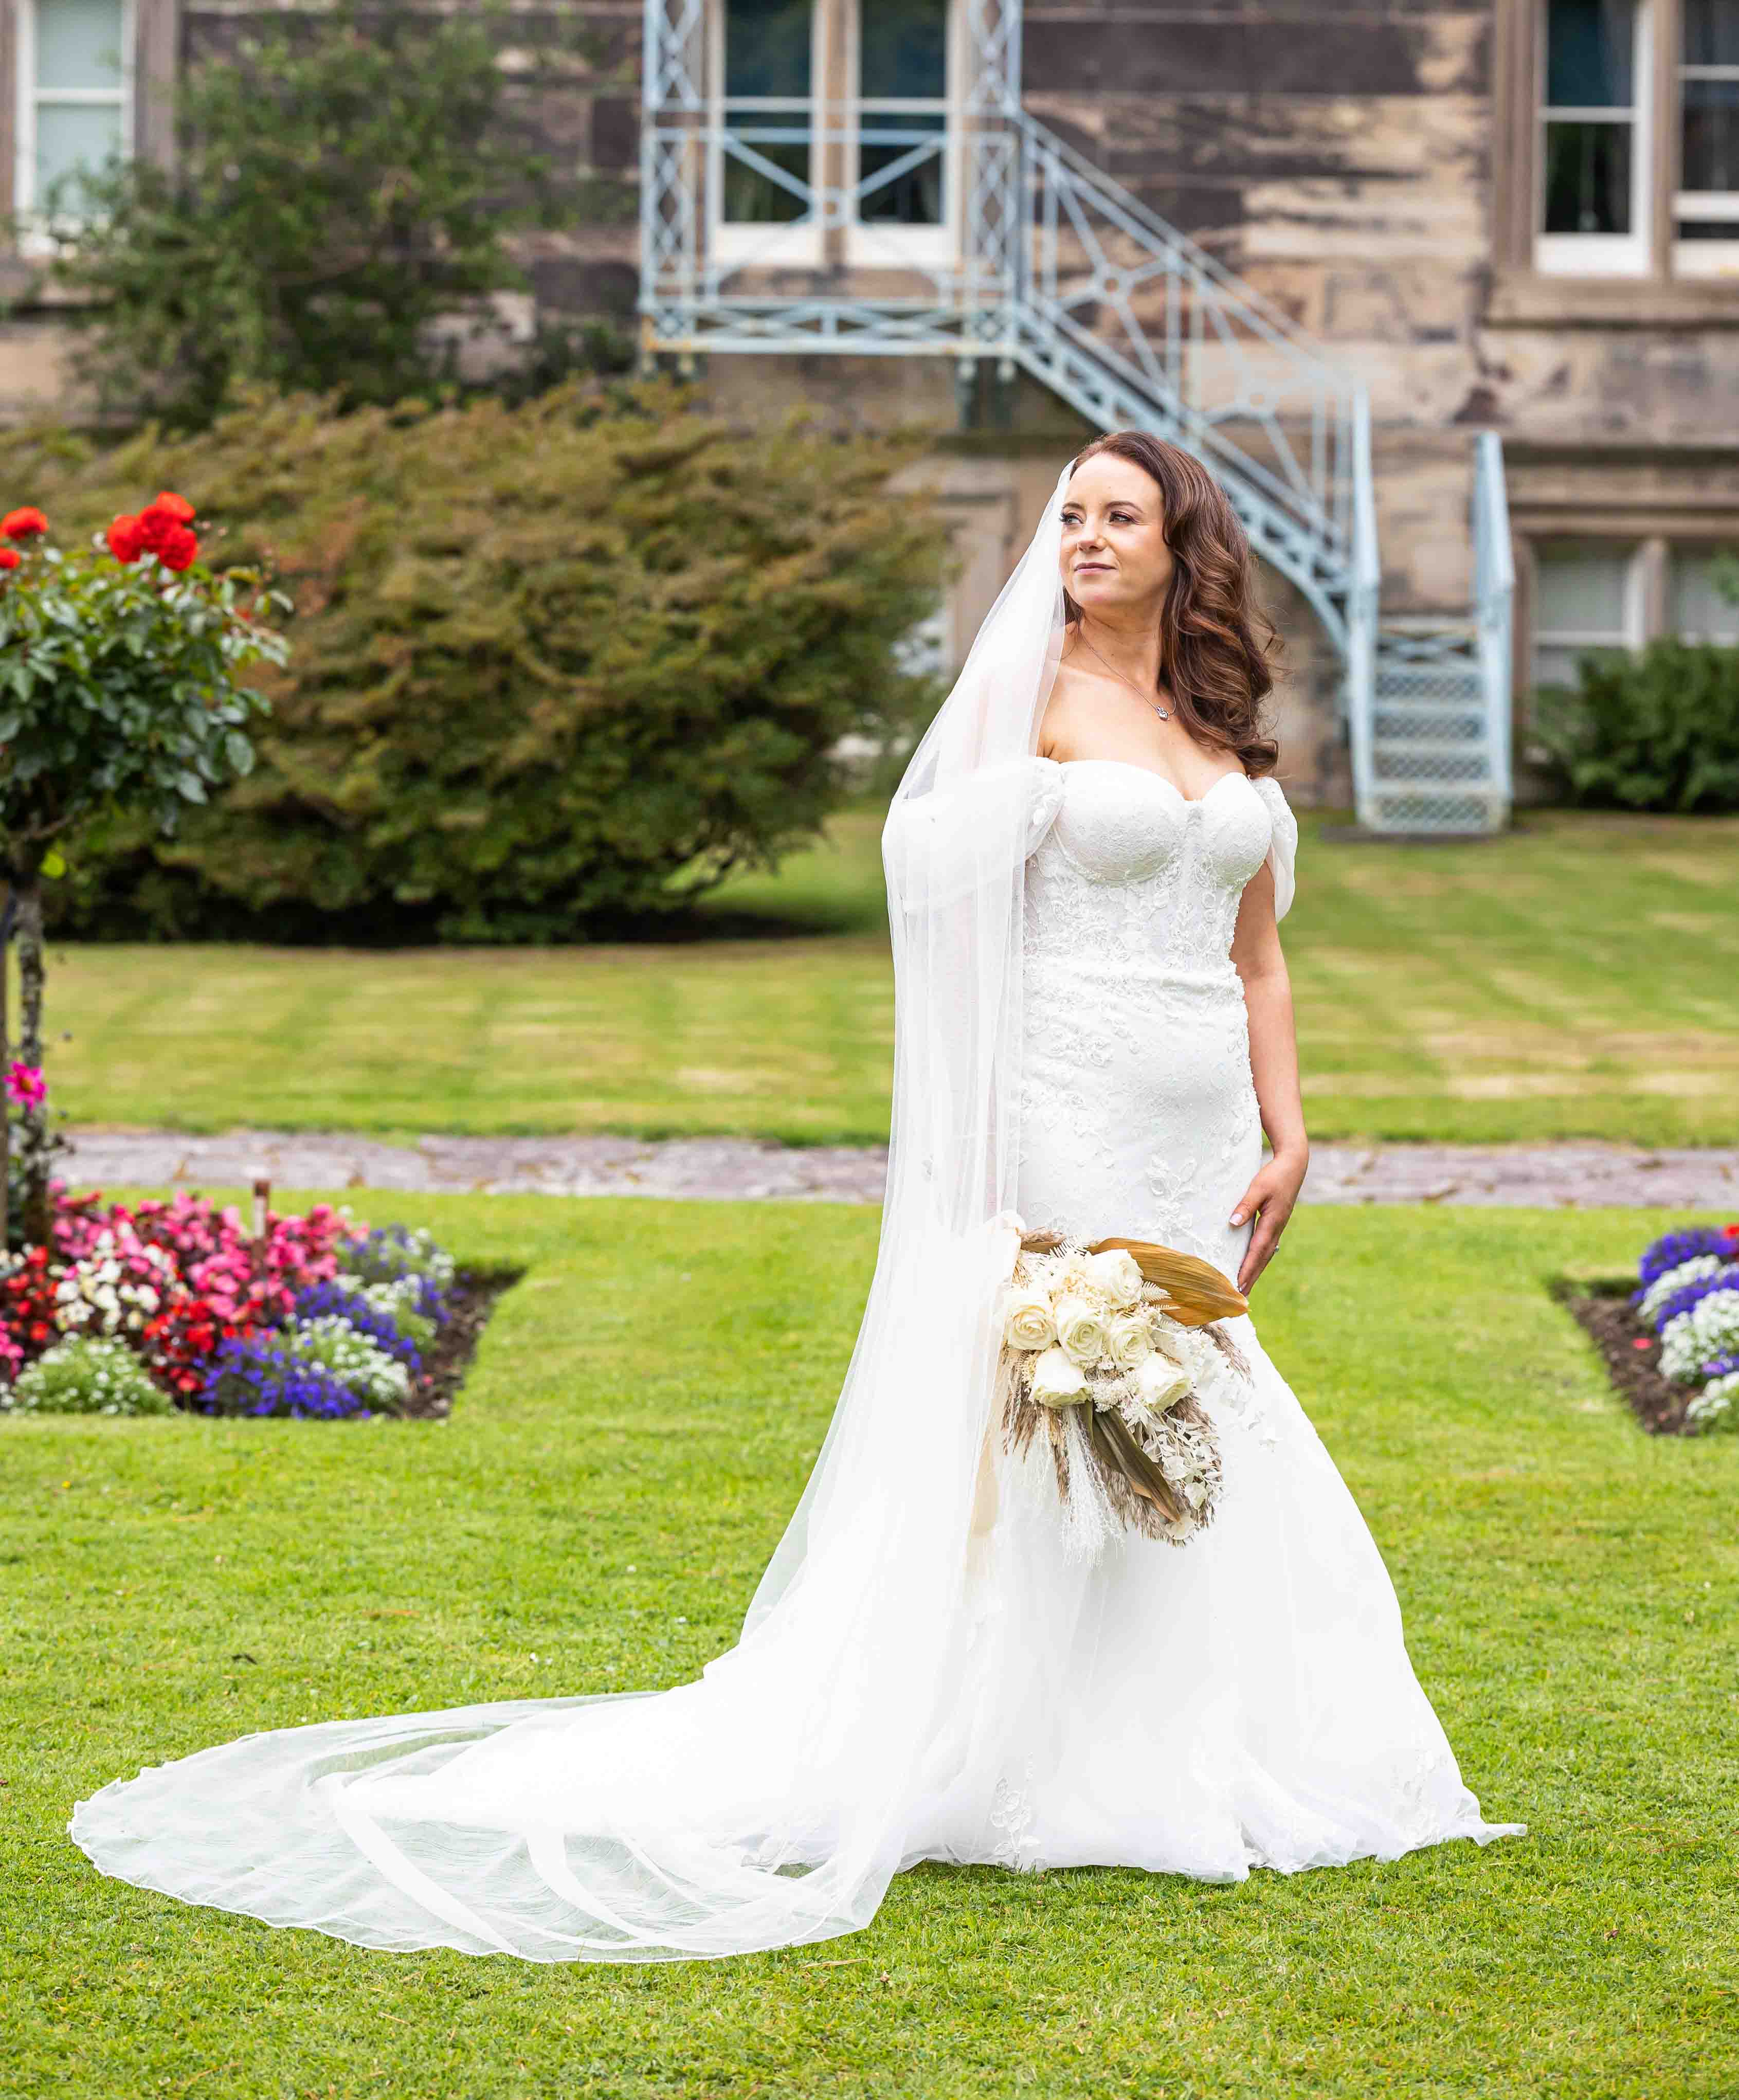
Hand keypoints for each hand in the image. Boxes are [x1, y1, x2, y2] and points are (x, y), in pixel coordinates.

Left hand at [1229, 1149, 1307, 1295]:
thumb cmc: (1274, 1175)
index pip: (1257, 1251)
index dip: (1247, 1269)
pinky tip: (1253, 1264)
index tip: (1238, 1284)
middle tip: (1241, 1296)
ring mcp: (1277, 1227)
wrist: (1293, 1166)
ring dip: (1255, 1271)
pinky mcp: (1276, 1224)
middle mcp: (1276, 1228)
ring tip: (1245, 1286)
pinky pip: (1266, 1246)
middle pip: (1262, 1258)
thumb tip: (1233, 1223)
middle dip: (1251, 1277)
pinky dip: (1259, 1259)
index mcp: (1272, 1222)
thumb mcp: (1258, 1187)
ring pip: (1265, 1254)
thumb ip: (1246, 1205)